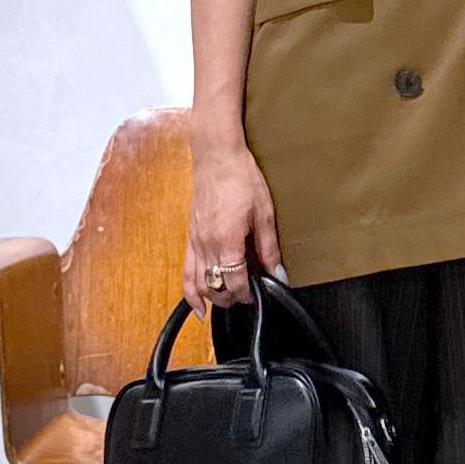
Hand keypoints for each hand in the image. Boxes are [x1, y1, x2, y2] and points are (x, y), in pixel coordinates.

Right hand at [184, 141, 283, 316]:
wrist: (217, 157)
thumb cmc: (241, 179)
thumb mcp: (264, 214)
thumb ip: (269, 249)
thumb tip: (278, 274)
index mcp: (227, 241)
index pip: (236, 282)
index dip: (249, 295)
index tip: (260, 296)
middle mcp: (207, 246)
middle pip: (216, 288)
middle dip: (233, 298)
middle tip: (249, 295)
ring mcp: (195, 243)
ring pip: (199, 284)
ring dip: (214, 298)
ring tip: (228, 303)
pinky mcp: (190, 238)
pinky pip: (186, 272)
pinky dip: (191, 291)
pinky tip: (198, 305)